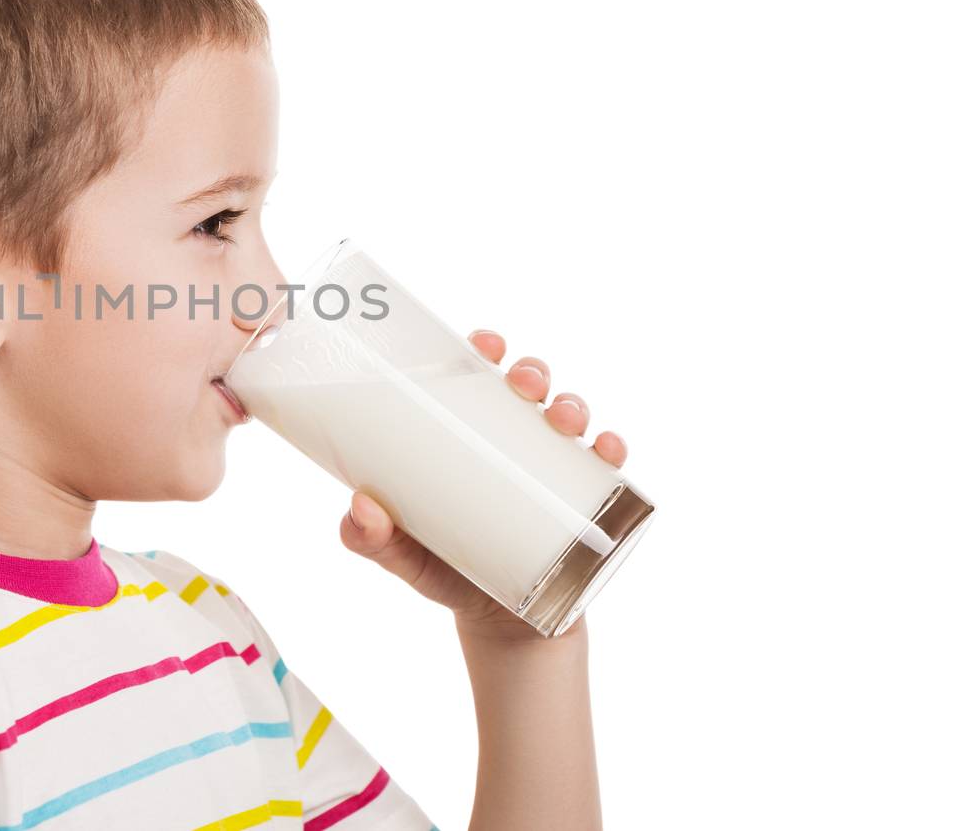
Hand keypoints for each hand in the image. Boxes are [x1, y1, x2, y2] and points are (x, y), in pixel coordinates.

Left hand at [338, 328, 627, 641]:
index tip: (483, 343)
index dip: (484, 349)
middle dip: (531, 372)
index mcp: (467, 435)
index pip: (477, 377)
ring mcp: (552, 470)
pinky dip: (611, 451)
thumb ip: (369, 538)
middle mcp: (514, 443)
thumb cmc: (444, 571)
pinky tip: (607, 450)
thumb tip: (359, 507)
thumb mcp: (401, 554)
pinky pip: (606, 469)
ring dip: (572, 405)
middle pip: (528, 388)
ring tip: (562, 417)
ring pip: (570, 418)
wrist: (498, 626)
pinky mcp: (585, 504)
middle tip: (522, 384)